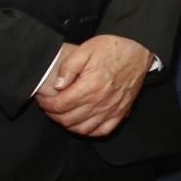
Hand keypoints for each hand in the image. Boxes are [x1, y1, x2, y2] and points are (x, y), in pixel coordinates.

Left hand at [36, 34, 151, 135]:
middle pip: (68, 120)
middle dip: (54, 115)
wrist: (137, 51)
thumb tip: (58, 85)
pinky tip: (82, 123)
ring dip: (68, 125)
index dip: (46, 105)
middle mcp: (101, 102)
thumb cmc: (112, 49)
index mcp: (90, 87)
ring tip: (63, 114)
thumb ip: (69, 67)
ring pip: (83, 129)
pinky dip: (89, 131)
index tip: (43, 99)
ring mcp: (111, 109)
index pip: (60, 106)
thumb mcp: (85, 49)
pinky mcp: (120, 112)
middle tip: (49, 106)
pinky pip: (102, 131)